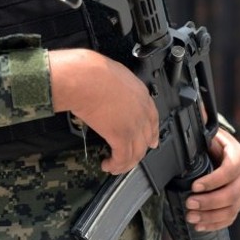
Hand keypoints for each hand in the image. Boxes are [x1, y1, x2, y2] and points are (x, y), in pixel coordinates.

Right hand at [49, 49, 158, 174]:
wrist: (86, 78)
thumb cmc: (92, 73)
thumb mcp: (113, 76)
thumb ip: (117, 89)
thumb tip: (107, 94)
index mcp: (141, 95)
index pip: (153, 119)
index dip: (153, 134)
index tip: (152, 142)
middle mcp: (142, 112)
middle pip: (146, 139)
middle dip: (138, 152)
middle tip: (129, 159)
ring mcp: (134, 126)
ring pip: (137, 153)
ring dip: (125, 163)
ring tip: (114, 166)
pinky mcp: (121, 137)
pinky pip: (123, 158)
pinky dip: (116, 165)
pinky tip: (107, 164)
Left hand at [185, 129, 239, 231]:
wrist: (220, 154)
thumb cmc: (213, 144)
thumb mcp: (210, 135)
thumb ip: (203, 126)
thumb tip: (197, 109)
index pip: (230, 171)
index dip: (213, 181)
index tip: (195, 186)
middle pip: (232, 194)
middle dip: (209, 202)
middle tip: (190, 204)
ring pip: (231, 209)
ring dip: (210, 216)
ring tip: (191, 216)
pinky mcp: (238, 203)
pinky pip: (230, 218)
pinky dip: (214, 224)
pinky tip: (200, 225)